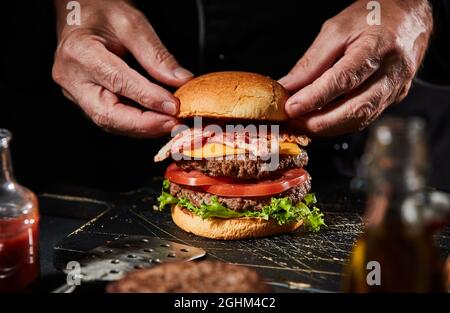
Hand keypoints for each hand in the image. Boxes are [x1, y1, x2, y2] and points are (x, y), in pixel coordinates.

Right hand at [52, 0, 192, 136]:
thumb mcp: (132, 23)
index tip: (174, 105)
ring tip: (169, 124)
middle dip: (144, 124)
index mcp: (79, 52)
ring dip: (142, 128)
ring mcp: (75, 92)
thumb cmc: (101, 12)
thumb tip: (181, 80)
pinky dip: (135, 124)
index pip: (118, 82)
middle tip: (173, 124)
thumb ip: (156, 55)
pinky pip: (110, 118)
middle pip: (108, 113)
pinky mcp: (84, 100)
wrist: (79, 11)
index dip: (148, 97)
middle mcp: (71, 77)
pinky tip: (155, 122)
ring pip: (109, 121)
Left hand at [279, 0, 432, 135]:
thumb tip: (289, 86)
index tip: (291, 107)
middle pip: (355, 108)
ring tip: (303, 123)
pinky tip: (322, 120)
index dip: (314, 98)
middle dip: (319, 122)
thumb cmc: (374, 15)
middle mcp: (392, 71)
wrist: (411, 15)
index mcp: (377, 47)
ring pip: (361, 119)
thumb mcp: (337, 29)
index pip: (343, 80)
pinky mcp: (394, 97)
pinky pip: (366, 117)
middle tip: (294, 122)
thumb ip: (312, 61)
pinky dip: (340, 123)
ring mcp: (396, 88)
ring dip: (328, 127)